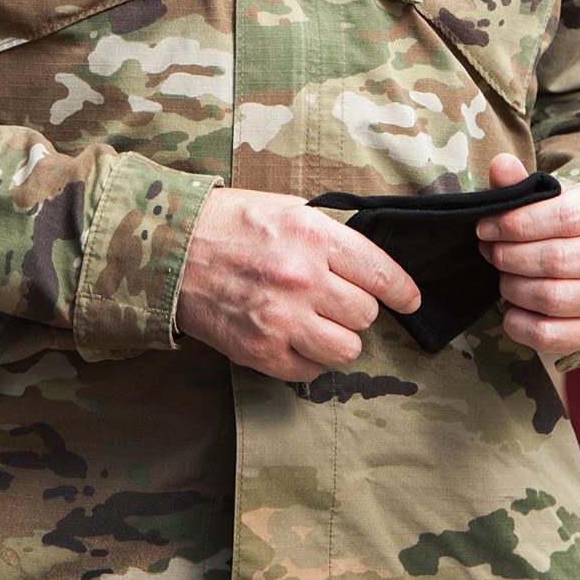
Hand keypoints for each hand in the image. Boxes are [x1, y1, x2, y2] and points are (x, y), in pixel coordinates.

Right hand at [175, 187, 420, 382]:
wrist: (169, 252)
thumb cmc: (229, 224)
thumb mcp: (285, 209)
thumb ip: (329, 235)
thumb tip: (369, 263)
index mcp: (312, 236)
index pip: (380, 272)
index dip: (402, 290)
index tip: (410, 300)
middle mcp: (301, 278)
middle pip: (365, 314)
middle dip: (355, 309)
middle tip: (334, 301)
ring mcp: (281, 319)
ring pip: (346, 348)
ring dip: (337, 338)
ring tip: (314, 323)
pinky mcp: (261, 352)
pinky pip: (311, 371)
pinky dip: (307, 359)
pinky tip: (290, 338)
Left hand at [476, 152, 579, 358]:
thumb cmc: (557, 221)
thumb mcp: (543, 195)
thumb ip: (519, 183)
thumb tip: (500, 165)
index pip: (564, 217)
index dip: (517, 224)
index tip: (485, 228)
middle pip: (557, 259)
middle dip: (510, 257)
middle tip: (488, 252)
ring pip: (554, 298)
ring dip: (514, 289)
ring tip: (501, 277)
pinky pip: (554, 336)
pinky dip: (521, 324)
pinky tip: (509, 309)